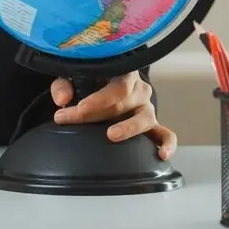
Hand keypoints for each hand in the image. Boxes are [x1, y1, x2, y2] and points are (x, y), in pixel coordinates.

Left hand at [51, 72, 176, 160]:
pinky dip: (167, 144)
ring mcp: (147, 108)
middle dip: (95, 113)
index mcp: (123, 73)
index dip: (98, 98)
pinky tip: (161, 155)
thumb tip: (62, 100)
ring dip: (128, 127)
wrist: (107, 84)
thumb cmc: (90, 80)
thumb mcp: (74, 77)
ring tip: (111, 135)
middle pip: (122, 103)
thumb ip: (64, 85)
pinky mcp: (153, 126)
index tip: (78, 108)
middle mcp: (139, 90)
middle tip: (74, 118)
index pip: (115, 86)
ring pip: (145, 118)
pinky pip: (166, 135)